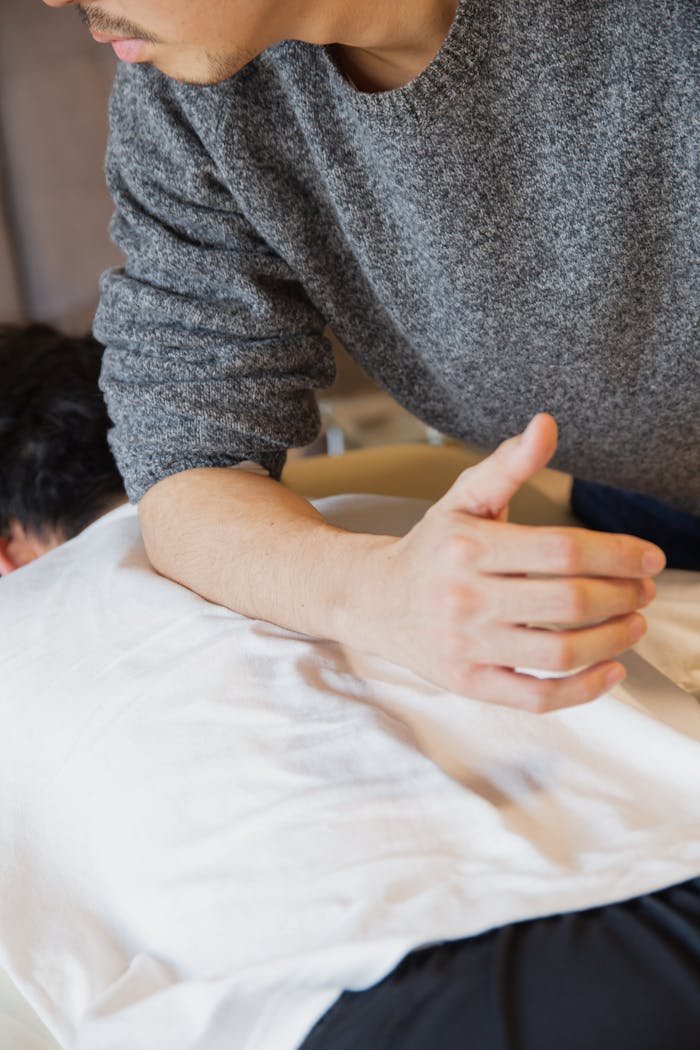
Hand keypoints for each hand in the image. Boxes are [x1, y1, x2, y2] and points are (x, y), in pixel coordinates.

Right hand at [368, 414, 664, 711]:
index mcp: (468, 547)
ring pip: (558, 653)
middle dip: (622, 595)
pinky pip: (536, 698)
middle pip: (567, 601)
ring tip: (634, 624)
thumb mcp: (462, 500)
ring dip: (612, 640)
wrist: (374, 601)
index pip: (561, 550)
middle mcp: (464, 598)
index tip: (649, 558)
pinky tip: (610, 670)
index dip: (617, 554)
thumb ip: (508, 465)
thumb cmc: (432, 549)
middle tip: (643, 590)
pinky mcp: (468, 683)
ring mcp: (466, 646)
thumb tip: (546, 425)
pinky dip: (583, 690)